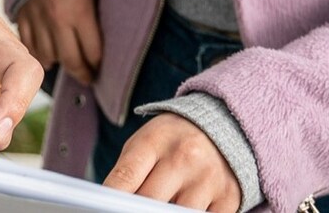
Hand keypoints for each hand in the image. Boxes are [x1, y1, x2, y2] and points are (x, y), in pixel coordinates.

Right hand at [13, 0, 102, 85]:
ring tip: (67, 62)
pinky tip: (48, 52)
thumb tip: (108, 42)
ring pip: (47, 57)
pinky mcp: (21, 15)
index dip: (100, 64)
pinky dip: (38, 52)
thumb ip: (98, 15)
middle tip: (89, 77)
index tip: (103, 69)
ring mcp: (36, 19)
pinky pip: (28, 45)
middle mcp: (57, 20)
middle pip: (71, 61)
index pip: (93, 53)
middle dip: (83, 72)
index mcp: (79, 12)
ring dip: (58, 62)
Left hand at [103, 114, 241, 212]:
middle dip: (135, 211)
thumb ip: (126, 175)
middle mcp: (184, 158)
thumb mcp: (144, 144)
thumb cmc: (172, 141)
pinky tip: (183, 206)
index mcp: (156, 140)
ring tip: (161, 204)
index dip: (110, 201)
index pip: (124, 178)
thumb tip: (108, 206)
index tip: (100, 209)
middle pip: (147, 204)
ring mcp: (208, 179)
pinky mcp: (228, 198)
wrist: (221, 124)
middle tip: (131, 209)